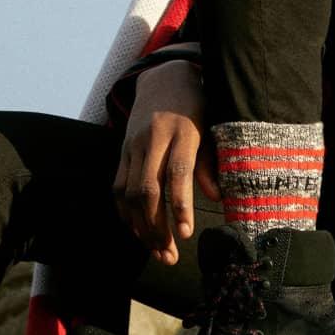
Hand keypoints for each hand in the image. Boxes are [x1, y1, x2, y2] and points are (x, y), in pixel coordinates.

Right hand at [111, 58, 215, 264]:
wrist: (164, 78)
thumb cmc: (197, 107)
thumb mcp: (212, 128)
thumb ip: (211, 162)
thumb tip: (217, 197)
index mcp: (182, 131)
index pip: (178, 172)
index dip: (180, 205)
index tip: (186, 233)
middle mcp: (153, 138)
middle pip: (148, 189)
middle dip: (157, 227)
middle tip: (170, 256)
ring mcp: (133, 144)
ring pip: (129, 192)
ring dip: (141, 227)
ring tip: (157, 251)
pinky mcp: (122, 150)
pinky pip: (117, 186)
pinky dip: (125, 213)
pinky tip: (138, 231)